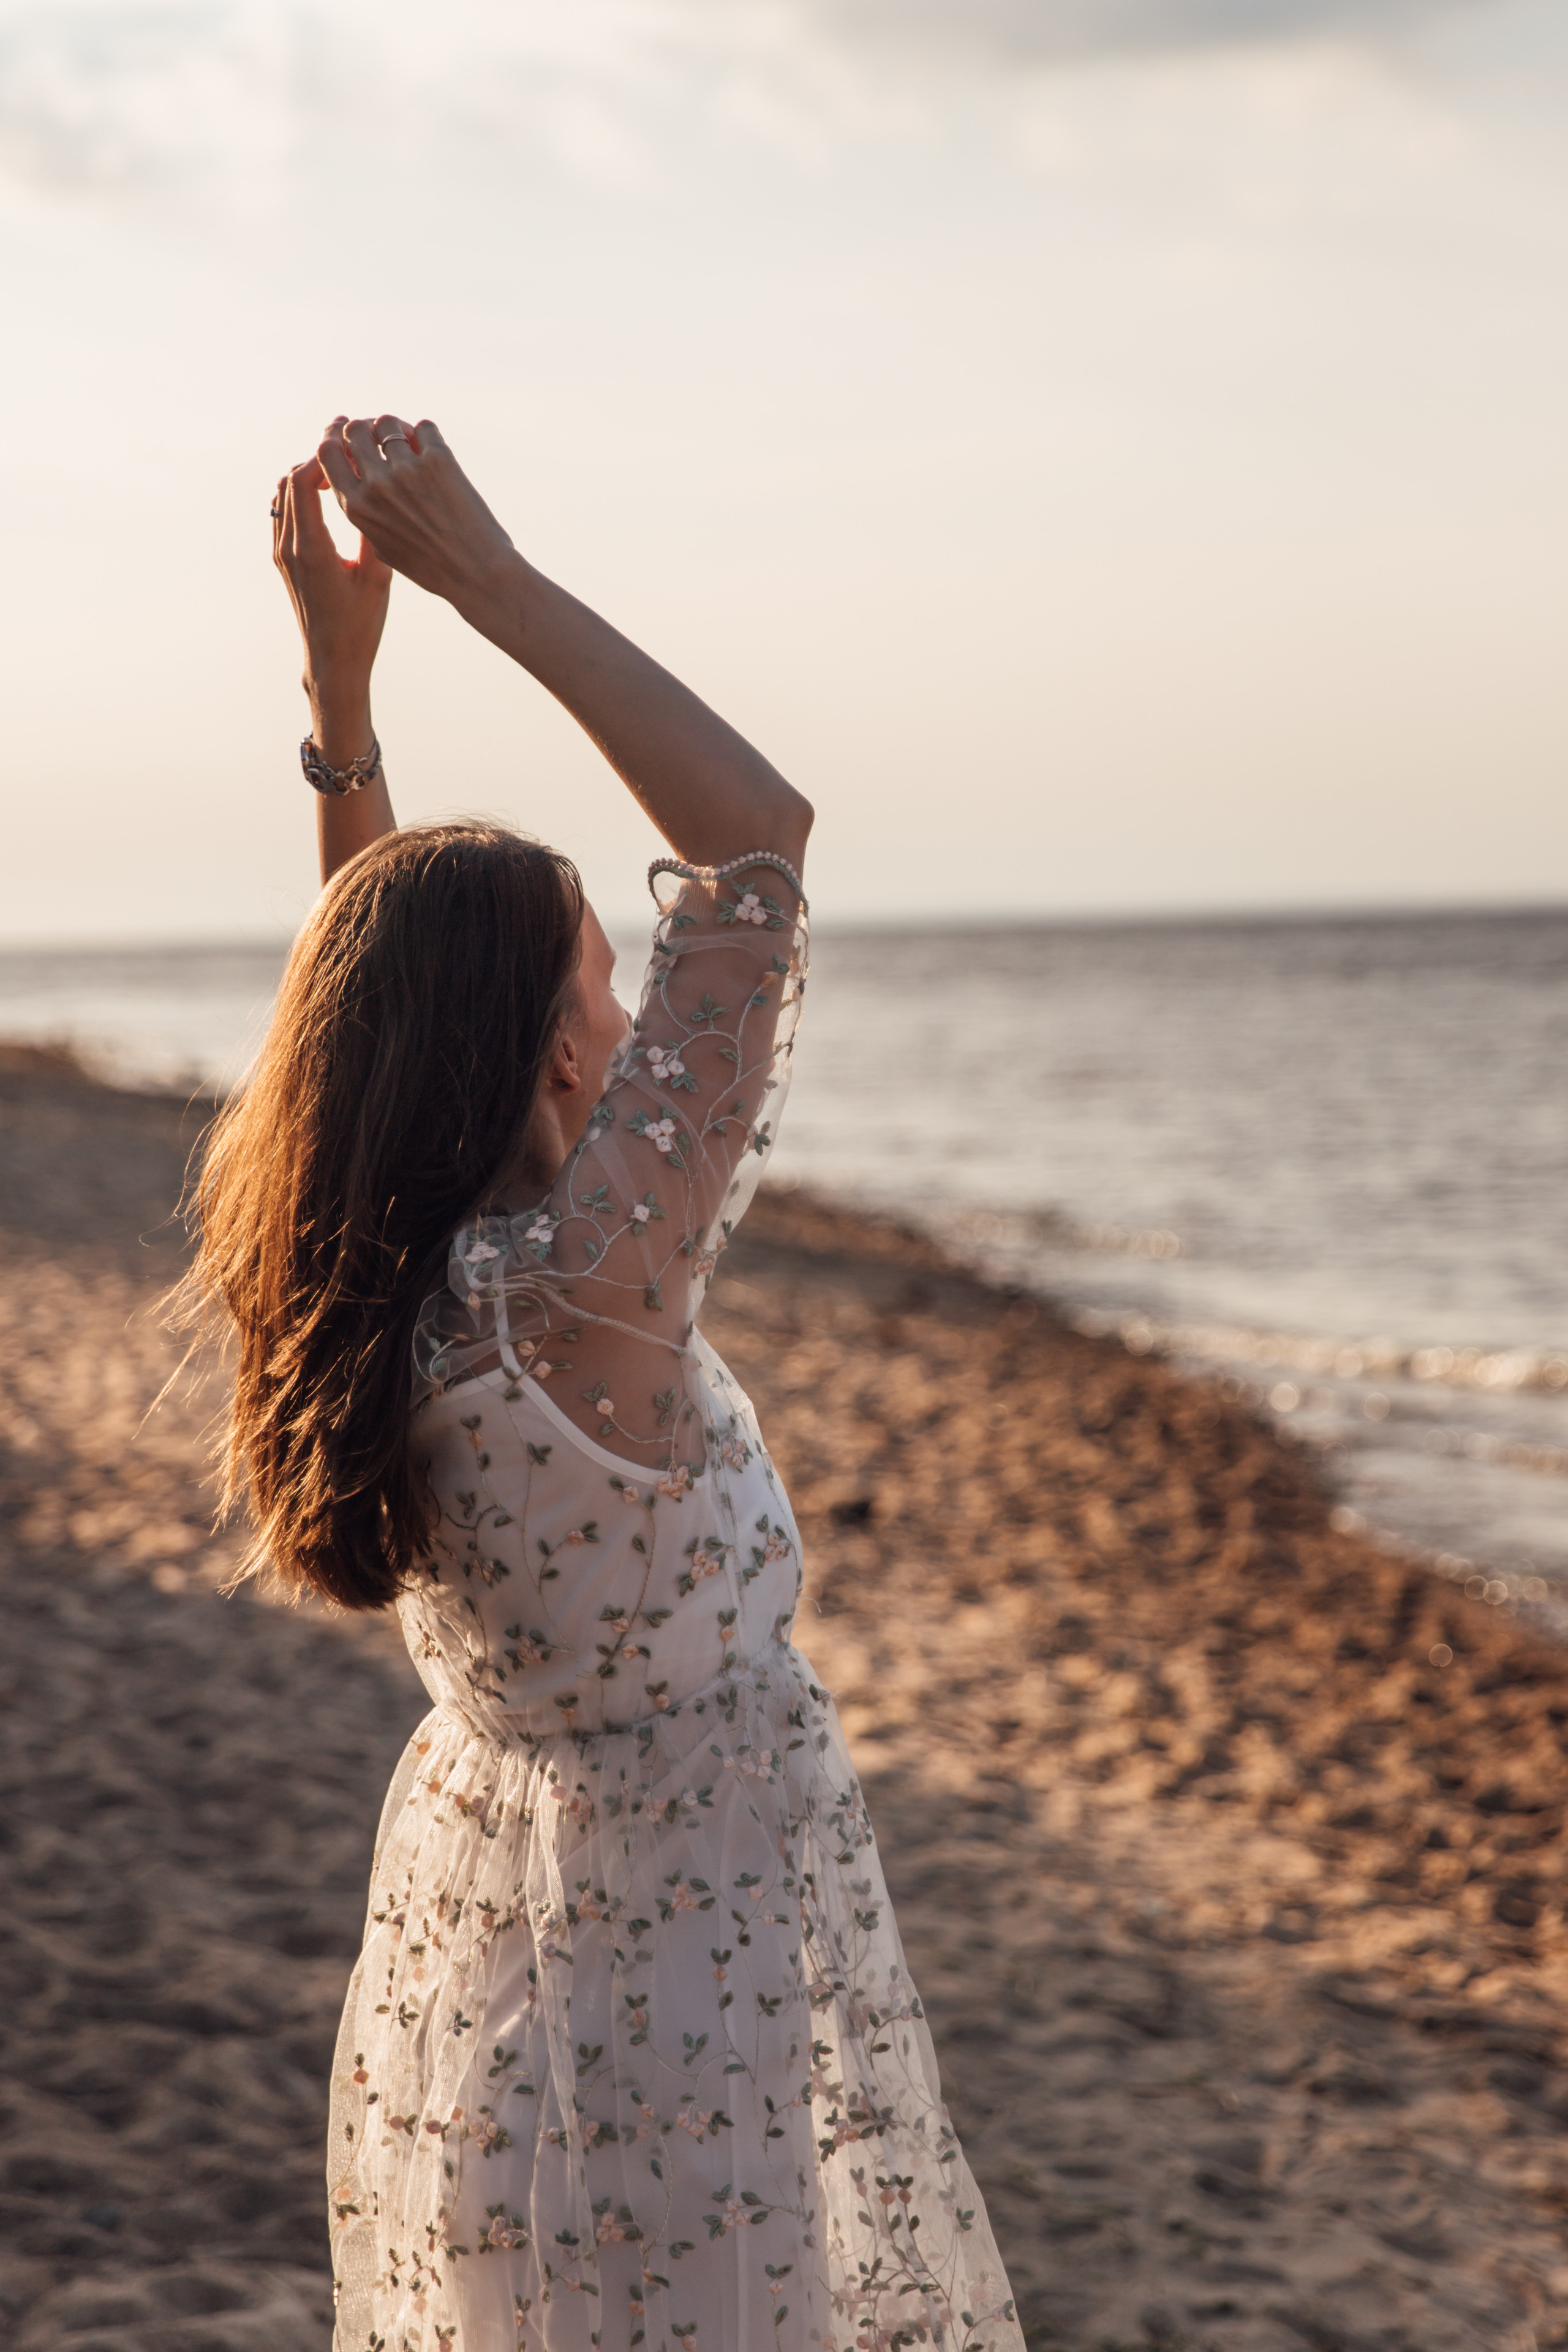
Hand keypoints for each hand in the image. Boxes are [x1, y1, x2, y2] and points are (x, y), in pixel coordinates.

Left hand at [272, 457, 391, 712]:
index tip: (350, 446)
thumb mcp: (378, 576)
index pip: (303, 481)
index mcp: (312, 548)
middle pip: (289, 481)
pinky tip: (328, 496)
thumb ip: (374, 531)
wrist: (333, 661)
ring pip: (283, 495)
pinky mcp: (284, 560)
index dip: (324, 456)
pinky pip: (284, 513)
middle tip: (346, 450)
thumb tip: (376, 490)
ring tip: (339, 470)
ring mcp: (282, 553)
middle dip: (315, 459)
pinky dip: (301, 494)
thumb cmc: (360, 625)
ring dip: (307, 476)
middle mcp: (289, 547)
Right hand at [315, 414, 516, 610]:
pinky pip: (425, 427)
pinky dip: (428, 435)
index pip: (327, 453)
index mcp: (357, 507)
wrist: (477, 574)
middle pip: (355, 430)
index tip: (349, 439)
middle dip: (366, 428)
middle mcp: (377, 485)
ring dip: (398, 428)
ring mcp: (407, 470)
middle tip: (382, 436)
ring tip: (411, 442)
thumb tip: (361, 477)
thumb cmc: (433, 567)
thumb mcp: (385, 547)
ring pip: (388, 423)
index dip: (336, 438)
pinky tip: (435, 451)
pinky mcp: (439, 460)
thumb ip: (368, 513)